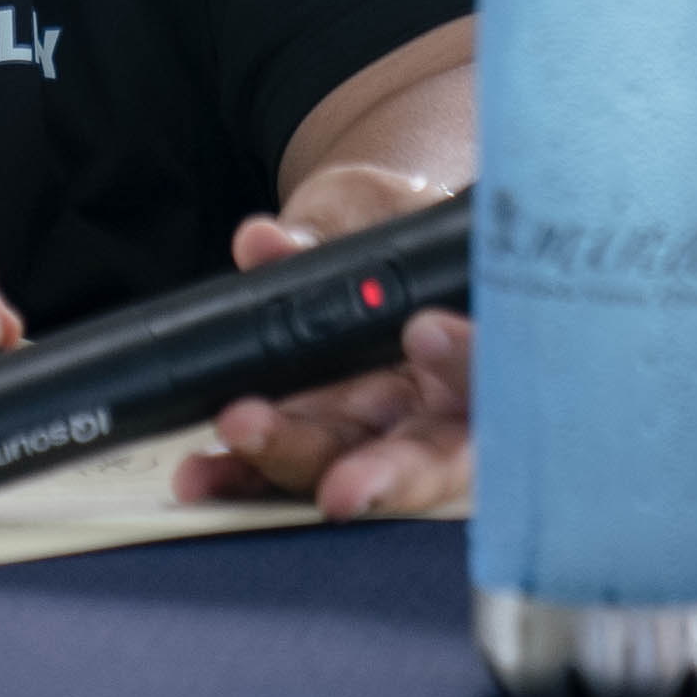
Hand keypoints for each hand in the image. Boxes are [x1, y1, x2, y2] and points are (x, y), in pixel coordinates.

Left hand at [171, 175, 471, 517]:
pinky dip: (239, 473)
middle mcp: (432, 415)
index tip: (424, 332)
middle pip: (415, 456)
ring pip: (340, 463)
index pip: (493, 381)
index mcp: (482, 363)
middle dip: (374, 472)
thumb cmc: (398, 224)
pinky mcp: (312, 439)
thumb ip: (333, 232)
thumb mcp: (376, 212)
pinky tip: (203, 475)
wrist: (369, 226)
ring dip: (289, 460)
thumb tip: (267, 245)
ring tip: (243, 434)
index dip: (466, 366)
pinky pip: (278, 469)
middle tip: (340, 484)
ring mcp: (369, 433)